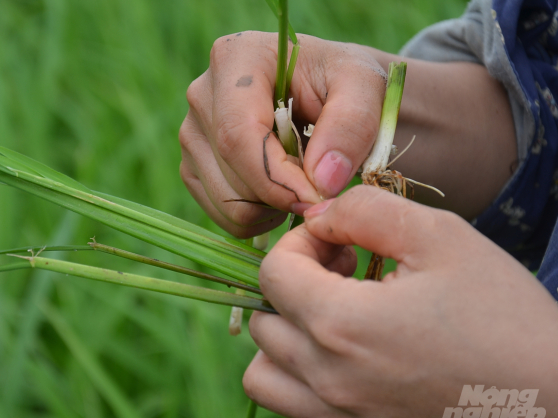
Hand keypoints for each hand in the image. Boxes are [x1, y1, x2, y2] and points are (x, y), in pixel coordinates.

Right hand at [179, 32, 386, 236]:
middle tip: (320, 187)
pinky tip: (281, 195)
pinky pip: (220, 213)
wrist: (329, 90)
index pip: (239, 135)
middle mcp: (202, 93)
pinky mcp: (192, 164)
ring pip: (226, 201)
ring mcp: (192, 132)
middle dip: (282, 197)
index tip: (317, 198)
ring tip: (302, 185)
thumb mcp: (366, 87)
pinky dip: (256, 219)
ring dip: (272, 210)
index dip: (277, 178)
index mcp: (236, 58)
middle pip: (232, 172)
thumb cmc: (346, 83)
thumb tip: (321, 181)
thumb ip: (352, 126)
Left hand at [244, 185, 557, 417]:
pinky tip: (351, 355)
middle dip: (292, 284)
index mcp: (342, 326)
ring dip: (283, 337)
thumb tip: (316, 215)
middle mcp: (328, 381)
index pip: (272, 273)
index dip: (298, 244)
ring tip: (331, 317)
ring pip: (263, 374)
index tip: (336, 241)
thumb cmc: (500, 312)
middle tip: (341, 273)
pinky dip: (303, 376)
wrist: (551, 397)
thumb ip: (364, 209)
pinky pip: (297, 406)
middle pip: (262, 321)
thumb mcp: (439, 235)